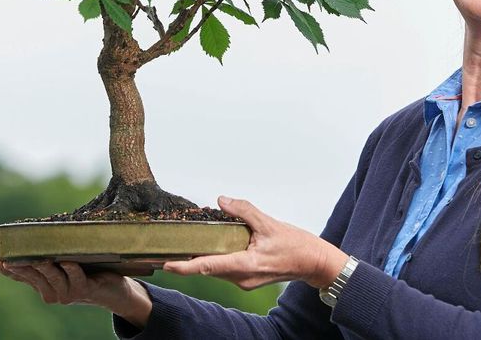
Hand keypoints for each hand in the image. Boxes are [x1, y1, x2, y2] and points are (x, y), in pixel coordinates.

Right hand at [0, 258, 151, 326]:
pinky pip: (76, 279)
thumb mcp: (63, 266)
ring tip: (40, 257)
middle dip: (24, 265)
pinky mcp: (84, 290)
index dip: (9, 270)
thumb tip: (30, 240)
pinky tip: (67, 261)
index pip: (22, 277)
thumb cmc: (86, 273)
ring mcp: (67, 294)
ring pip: (53, 277)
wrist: (112, 291)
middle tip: (14, 255)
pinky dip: (71, 270)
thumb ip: (47, 257)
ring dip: (46, 267)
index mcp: (44, 286)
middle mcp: (52, 293)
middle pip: (34, 276)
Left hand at [162, 196, 348, 289]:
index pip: (208, 267)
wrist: (313, 263)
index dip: (184, 267)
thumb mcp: (269, 223)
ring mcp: (245, 281)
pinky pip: (226, 268)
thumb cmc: (296, 245)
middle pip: (208, 269)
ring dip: (204, 256)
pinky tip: (214, 244)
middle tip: (170, 247)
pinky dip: (218, 256)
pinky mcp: (248, 278)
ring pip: (217, 269)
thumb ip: (243, 211)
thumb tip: (221, 201)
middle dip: (189, 259)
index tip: (166, 264)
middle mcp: (242, 277)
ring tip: (189, 241)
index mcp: (246, 265)